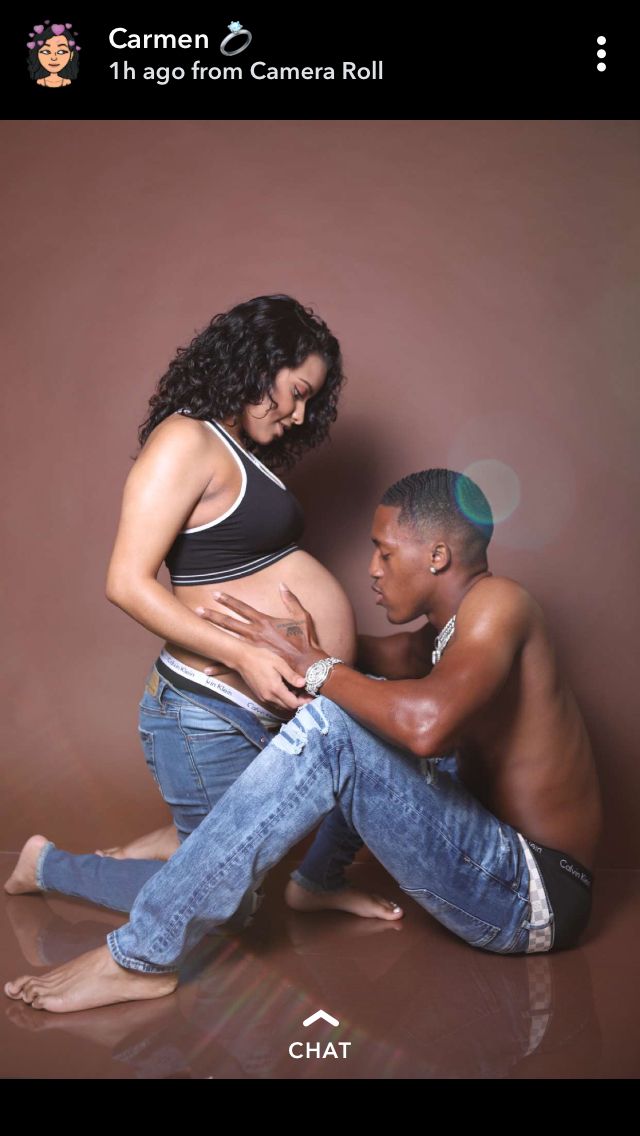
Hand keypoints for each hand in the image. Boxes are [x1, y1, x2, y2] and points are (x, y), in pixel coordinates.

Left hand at [197, 584, 323, 676]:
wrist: (307, 665)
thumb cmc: (305, 641)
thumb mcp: (301, 616)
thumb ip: (291, 600)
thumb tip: (282, 585)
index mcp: (264, 622)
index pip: (242, 608)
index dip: (228, 600)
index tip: (216, 594)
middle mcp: (254, 634)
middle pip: (229, 623)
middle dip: (213, 616)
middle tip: (198, 610)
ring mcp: (252, 650)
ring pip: (227, 641)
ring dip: (211, 637)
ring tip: (195, 634)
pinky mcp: (253, 664)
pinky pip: (233, 666)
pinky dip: (220, 667)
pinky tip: (206, 668)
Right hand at [232, 643, 310, 711]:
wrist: (242, 659)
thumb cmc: (261, 658)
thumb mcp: (279, 663)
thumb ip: (291, 675)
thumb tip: (303, 683)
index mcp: (275, 689)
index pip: (293, 703)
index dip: (304, 702)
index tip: (312, 697)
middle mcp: (269, 697)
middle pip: (288, 707)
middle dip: (299, 702)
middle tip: (307, 694)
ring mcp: (263, 698)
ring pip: (281, 706)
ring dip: (291, 702)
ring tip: (298, 691)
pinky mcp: (260, 696)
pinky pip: (275, 703)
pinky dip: (283, 700)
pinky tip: (287, 690)